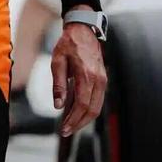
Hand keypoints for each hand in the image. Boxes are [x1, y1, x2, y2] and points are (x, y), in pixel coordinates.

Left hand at [51, 19, 106, 136]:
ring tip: (70, 124)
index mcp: (86, 74)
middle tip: (66, 131)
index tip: (64, 128)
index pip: (82, 104)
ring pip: (97, 108)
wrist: (84, 30)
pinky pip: (98, 100)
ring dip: (84, 119)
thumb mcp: (57, 60)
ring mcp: (103, 80)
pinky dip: (88, 110)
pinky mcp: (103, 80)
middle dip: (79, 123)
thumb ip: (58, 83)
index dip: (73, 119)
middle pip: (92, 110)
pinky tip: (76, 112)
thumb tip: (58, 105)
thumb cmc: (68, 44)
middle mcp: (98, 80)